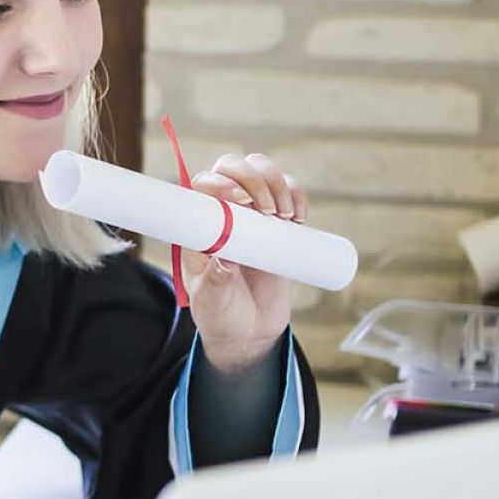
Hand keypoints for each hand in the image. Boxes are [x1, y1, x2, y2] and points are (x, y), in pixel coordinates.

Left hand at [181, 153, 307, 372]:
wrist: (249, 331)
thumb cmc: (220, 314)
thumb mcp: (211, 303)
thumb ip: (215, 283)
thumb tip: (225, 259)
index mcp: (200, 225)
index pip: (203, 184)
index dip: (221, 182)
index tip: (240, 201)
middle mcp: (224, 212)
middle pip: (233, 167)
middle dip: (254, 178)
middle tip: (267, 210)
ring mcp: (253, 213)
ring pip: (262, 170)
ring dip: (277, 183)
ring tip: (284, 217)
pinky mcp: (280, 222)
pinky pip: (290, 192)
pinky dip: (297, 194)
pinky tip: (299, 217)